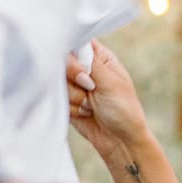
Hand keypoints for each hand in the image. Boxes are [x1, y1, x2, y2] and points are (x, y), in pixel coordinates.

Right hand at [65, 42, 151, 161]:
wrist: (120, 141)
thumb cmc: (124, 110)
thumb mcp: (110, 82)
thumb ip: (89, 63)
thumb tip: (70, 48)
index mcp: (99, 57)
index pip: (77, 41)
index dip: (73, 52)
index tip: (81, 66)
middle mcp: (84, 69)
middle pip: (62, 62)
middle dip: (74, 78)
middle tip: (90, 87)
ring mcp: (74, 86)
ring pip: (58, 83)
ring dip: (75, 97)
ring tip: (92, 105)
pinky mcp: (66, 102)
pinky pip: (57, 100)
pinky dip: (71, 108)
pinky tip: (85, 113)